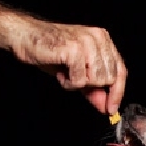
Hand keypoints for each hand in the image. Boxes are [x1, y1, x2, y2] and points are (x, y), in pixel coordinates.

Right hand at [10, 17, 126, 113]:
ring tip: (66, 74)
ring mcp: (87, 42)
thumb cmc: (50, 51)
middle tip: (73, 79)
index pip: (120, 71)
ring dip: (79, 84)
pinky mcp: (74, 49)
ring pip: (97, 80)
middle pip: (110, 78)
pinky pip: (80, 80)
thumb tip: (107, 107)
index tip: (111, 109)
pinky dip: (69, 83)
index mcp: (102, 39)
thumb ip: (94, 90)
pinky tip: (60, 73)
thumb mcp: (77, 74)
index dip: (117, 93)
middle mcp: (97, 38)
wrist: (25, 37)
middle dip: (92, 87)